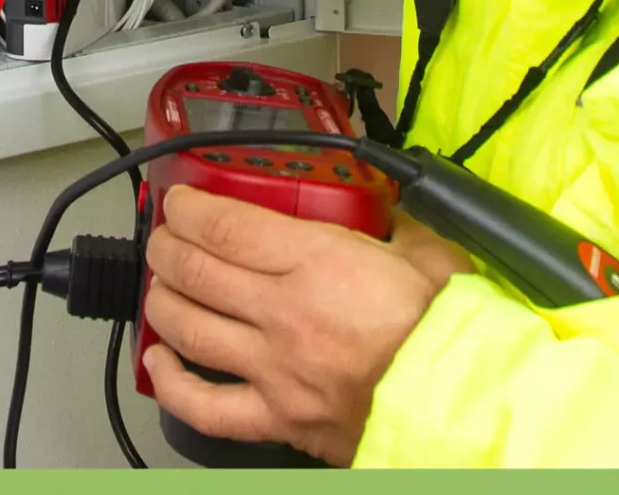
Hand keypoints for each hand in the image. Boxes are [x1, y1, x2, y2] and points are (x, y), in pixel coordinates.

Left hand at [142, 186, 475, 465]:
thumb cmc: (448, 331)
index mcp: (318, 263)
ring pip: (189, 328)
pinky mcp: (277, 417)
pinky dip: (169, 381)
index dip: (191, 209)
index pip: (228, 227)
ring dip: (164, 298)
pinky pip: (204, 404)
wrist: (460, 404)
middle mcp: (283, 312)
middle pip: (197, 270)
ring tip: (162, 282)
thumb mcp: (429, 252)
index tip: (181, 200)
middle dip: (168, 246)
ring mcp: (273, 368)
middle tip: (165, 233)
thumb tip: (393, 212)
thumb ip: (399, 225)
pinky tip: (158, 359)